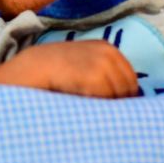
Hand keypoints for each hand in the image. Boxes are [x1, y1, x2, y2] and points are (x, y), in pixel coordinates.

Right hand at [0, 41, 138, 98]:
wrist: (33, 68)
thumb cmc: (55, 71)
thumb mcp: (82, 62)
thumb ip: (103, 73)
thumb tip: (128, 97)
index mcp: (108, 49)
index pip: (130, 79)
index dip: (123, 96)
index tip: (112, 108)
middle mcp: (109, 53)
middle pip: (128, 89)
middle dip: (118, 102)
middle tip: (102, 114)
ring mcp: (102, 64)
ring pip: (119, 97)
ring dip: (108, 107)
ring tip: (90, 110)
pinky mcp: (95, 76)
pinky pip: (107, 100)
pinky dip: (99, 108)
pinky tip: (83, 106)